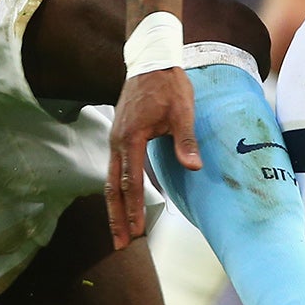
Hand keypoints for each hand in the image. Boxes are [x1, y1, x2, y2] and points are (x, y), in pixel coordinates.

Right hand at [105, 66, 197, 247]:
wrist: (151, 60)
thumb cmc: (168, 85)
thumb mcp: (182, 111)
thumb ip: (185, 141)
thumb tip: (194, 167)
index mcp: (132, 137)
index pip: (131, 182)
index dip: (134, 209)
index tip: (137, 230)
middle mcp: (117, 141)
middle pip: (113, 187)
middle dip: (117, 218)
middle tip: (120, 244)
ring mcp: (115, 138)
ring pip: (110, 180)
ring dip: (114, 207)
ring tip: (119, 231)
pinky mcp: (118, 135)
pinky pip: (113, 169)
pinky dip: (116, 190)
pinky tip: (121, 201)